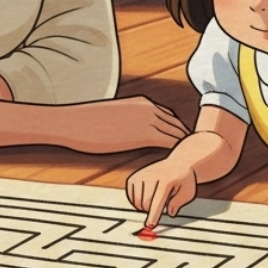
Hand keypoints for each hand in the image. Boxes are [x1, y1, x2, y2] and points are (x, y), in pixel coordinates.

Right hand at [68, 96, 188, 154]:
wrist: (76, 122)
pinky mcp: (144, 134)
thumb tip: (125, 131)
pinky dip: (178, 152)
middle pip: (177, 124)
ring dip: (184, 147)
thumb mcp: (112, 116)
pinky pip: (170, 143)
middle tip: (191, 156)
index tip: (180, 144)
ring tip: (190, 162)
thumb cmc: (87, 122)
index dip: (175, 130)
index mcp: (142, 102)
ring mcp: (149, 120)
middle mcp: (150, 108)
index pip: (169, 116)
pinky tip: (179, 165)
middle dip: (183, 139)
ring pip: (177, 134)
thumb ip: (126, 121)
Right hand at [126, 158, 197, 228]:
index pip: (157, 201)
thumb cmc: (182, 180)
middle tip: (159, 207)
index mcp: (166, 181)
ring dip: (143, 207)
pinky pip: (130, 196)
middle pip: (145, 203)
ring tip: (153, 201)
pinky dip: (136, 201)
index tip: (150, 225)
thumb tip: (170, 213)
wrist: (176, 164)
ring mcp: (141, 175)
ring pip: (137, 201)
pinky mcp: (134, 177)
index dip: (153, 215)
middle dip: (151, 211)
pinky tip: (144, 198)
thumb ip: (178, 203)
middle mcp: (151, 176)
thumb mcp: (188, 191)